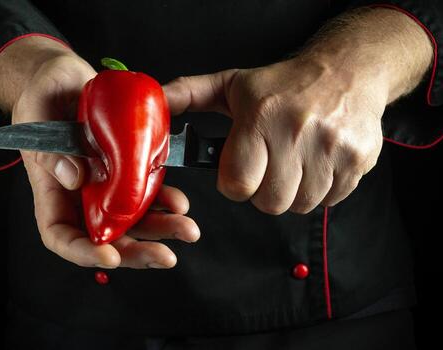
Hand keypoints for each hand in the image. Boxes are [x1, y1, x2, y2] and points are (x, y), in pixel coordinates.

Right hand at [0, 37, 199, 267]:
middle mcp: (81, 194)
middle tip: (165, 256)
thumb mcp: (34, 113)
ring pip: (133, 220)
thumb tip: (77, 179)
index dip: (83, 253)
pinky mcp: (126, 167)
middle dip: (136, 251)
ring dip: (161, 229)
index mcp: (52, 189)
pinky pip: (146, 191)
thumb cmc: (41, 93)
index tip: (110, 258)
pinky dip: (165, 199)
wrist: (65, 79)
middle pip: (106, 237)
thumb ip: (49, 149)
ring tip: (187, 230)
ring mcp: (106, 184)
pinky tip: (180, 202)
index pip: (61, 235)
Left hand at [163, 8, 432, 214]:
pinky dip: (320, 190)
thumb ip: (187, 95)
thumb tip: (152, 101)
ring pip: (301, 205)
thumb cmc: (282, 84)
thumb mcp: (230, 84)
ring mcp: (333, 148)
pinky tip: (316, 164)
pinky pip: (331, 200)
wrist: (345, 71)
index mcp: (261, 117)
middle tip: (268, 166)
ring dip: (292, 192)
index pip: (239, 184)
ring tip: (293, 163)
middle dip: (263, 192)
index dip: (234, 183)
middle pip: (271, 202)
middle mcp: (299, 132)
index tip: (240, 169)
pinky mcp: (358, 159)